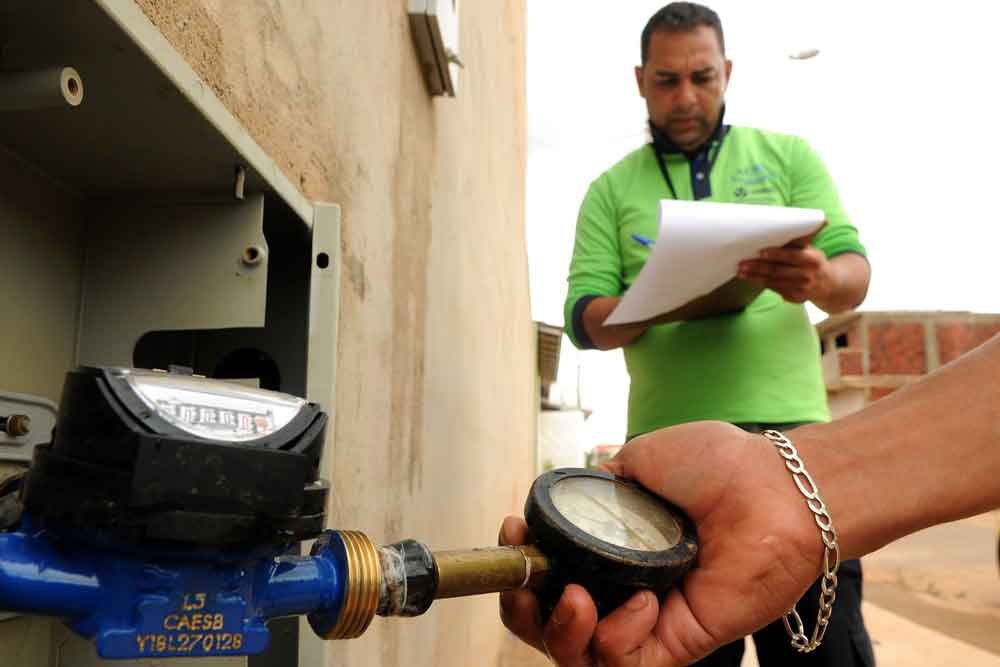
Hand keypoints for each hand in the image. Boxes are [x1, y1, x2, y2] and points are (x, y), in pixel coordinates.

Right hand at [499, 422, 823, 665]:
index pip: (548, 576)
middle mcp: (622, 588)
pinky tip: (641, 600)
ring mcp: (648, 620)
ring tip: (580, 599)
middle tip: (527, 590)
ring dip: (563, 631)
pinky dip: (618, 638)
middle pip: (551, 627)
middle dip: (523, 616)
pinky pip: (626, 663)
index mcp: (610, 549)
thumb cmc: (716, 465)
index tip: (513, 537)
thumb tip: (564, 506)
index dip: (521, 567)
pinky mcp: (678, 644)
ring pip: (579, 656)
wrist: (771, 485)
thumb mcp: (639, 462)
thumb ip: (598, 489)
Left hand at [737, 241, 833, 304]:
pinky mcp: (796, 298)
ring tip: (741, 272)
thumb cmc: (813, 261)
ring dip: (755, 277)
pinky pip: (776, 289)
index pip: (791, 256)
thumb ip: (796, 242)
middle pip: (778, 271)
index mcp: (812, 259)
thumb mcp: (810, 250)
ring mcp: (802, 288)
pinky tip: (750, 279)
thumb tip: (776, 228)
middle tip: (742, 263)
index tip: (760, 251)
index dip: (776, 254)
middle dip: (758, 267)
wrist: (829, 284)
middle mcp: (808, 274)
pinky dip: (762, 283)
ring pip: (774, 282)